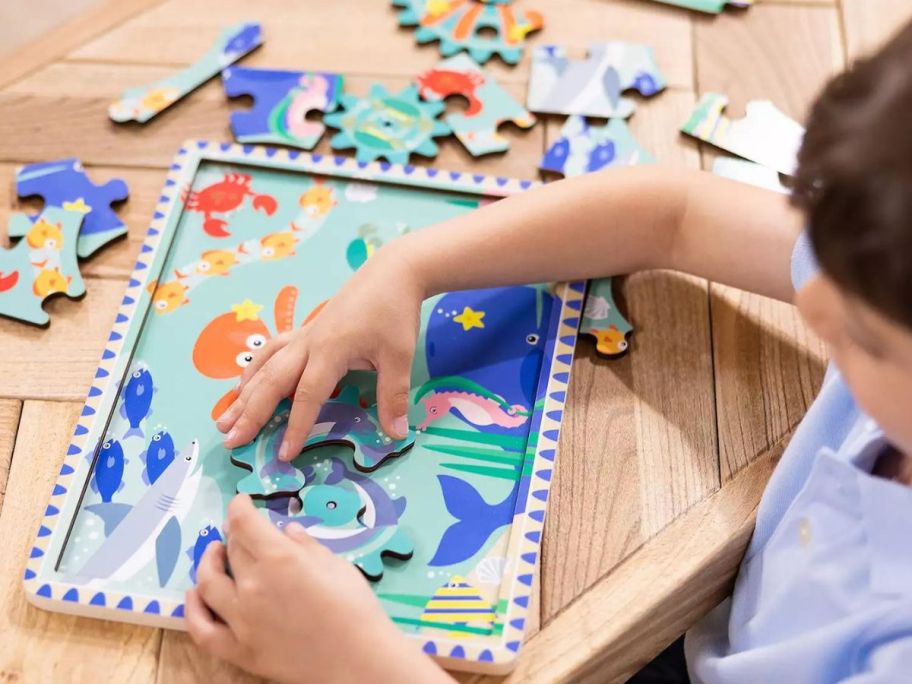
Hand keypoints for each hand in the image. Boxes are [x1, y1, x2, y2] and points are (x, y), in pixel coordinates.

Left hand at [186, 495, 452, 682]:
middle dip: (234, 533)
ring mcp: (241, 619)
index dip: (239, 506)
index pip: (244, 522)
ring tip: (215, 554)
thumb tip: (287, 532)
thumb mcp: (336, 565)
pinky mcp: (239, 650)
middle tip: (240, 529)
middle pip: (232, 549)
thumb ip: (307, 545)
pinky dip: (193, 609)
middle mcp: (252, 584)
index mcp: (279, 558)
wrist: (358, 661)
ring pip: (208, 582)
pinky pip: (203, 629)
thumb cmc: (355, 608)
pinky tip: (194, 594)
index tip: (241, 501)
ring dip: (209, 562)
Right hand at [216, 241, 423, 458]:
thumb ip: (393, 396)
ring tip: (224, 418)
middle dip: (250, 413)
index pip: (307, 395)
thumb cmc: (395, 312)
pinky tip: (243, 385)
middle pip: (272, 381)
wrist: (392, 272)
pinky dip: (254, 370)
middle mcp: (309, 343)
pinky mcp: (305, 331)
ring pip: (265, 365)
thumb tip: (396, 434)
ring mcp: (304, 335)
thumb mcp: (399, 356)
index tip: (285, 454)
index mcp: (330, 350)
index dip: (296, 426)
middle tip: (230, 439)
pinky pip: (271, 352)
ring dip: (244, 393)